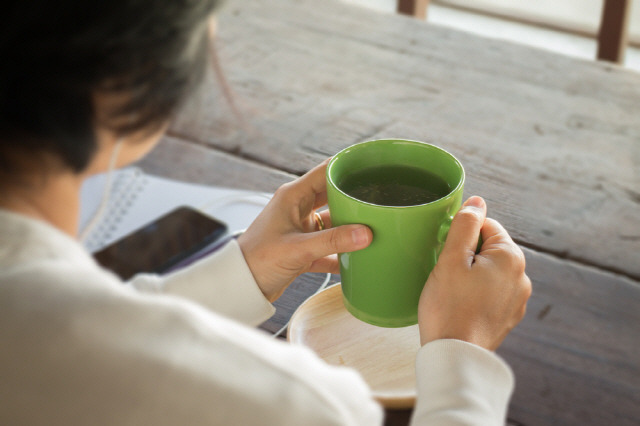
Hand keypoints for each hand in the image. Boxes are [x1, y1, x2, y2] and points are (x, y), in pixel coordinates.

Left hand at [237, 160, 372, 301]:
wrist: (239, 286)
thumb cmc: (257, 260)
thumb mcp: (298, 248)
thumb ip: (333, 241)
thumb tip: (365, 234)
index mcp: (292, 196)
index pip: (325, 172)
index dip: (348, 167)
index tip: (372, 166)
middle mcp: (297, 209)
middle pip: (333, 196)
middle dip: (354, 199)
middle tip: (380, 201)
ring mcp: (301, 229)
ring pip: (333, 223)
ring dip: (350, 228)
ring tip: (375, 229)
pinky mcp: (302, 249)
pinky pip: (328, 246)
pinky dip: (341, 253)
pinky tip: (358, 259)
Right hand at [418, 196, 531, 350]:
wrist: (455, 356)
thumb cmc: (449, 307)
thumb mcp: (451, 259)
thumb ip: (464, 226)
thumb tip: (477, 202)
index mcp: (511, 257)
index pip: (486, 225)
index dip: (461, 233)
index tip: (445, 250)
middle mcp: (522, 277)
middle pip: (489, 248)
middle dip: (466, 254)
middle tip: (445, 271)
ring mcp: (517, 300)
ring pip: (489, 271)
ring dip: (471, 274)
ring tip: (450, 291)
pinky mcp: (508, 317)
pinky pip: (490, 293)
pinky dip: (475, 293)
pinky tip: (459, 305)